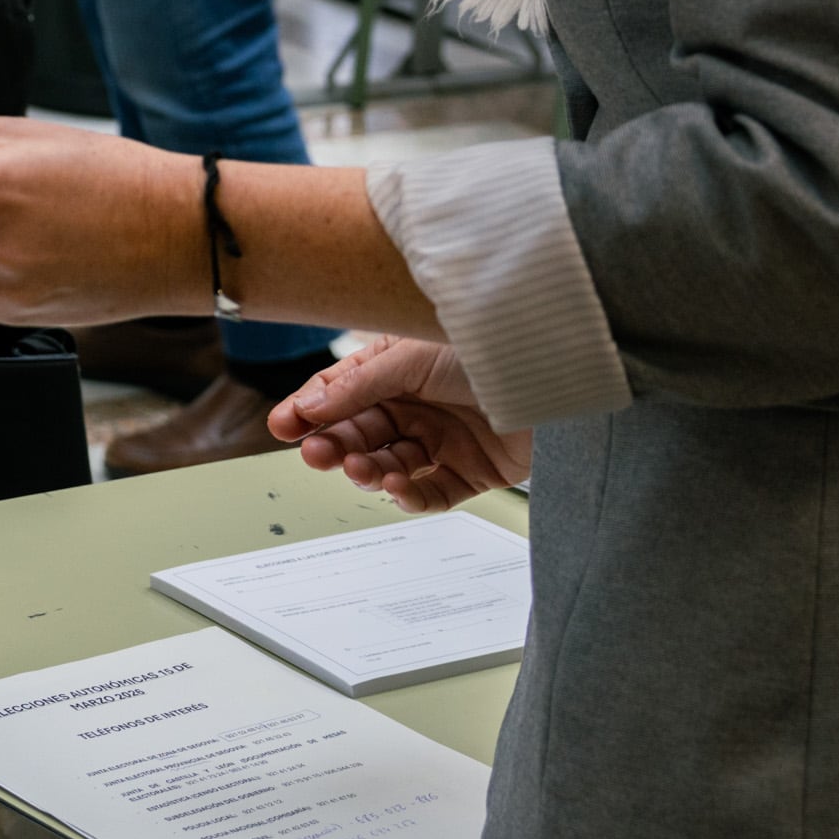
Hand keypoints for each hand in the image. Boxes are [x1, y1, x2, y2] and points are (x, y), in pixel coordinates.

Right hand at [265, 339, 531, 512]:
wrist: (555, 371)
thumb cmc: (489, 344)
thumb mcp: (409, 356)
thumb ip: (357, 386)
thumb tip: (308, 407)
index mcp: (397, 368)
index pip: (340, 392)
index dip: (309, 410)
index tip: (282, 426)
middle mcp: (418, 404)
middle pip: (360, 432)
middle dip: (334, 444)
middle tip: (316, 453)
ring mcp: (444, 439)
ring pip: (389, 464)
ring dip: (369, 469)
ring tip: (363, 468)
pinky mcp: (473, 472)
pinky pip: (430, 492)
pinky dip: (409, 495)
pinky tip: (398, 486)